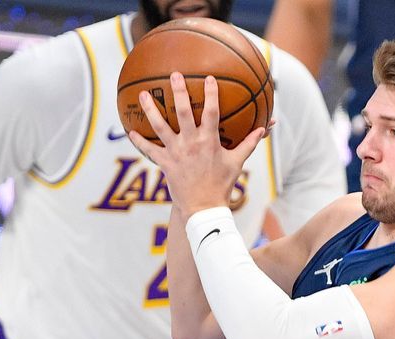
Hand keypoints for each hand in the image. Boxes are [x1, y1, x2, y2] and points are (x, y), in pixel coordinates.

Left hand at [127, 72, 266, 216]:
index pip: (212, 112)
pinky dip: (139, 141)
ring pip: (160, 126)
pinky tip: (129, 130)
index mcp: (210, 141)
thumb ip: (249, 143)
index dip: (211, 94)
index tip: (209, 78)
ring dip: (150, 109)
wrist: (204, 208)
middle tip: (174, 75)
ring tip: (143, 94)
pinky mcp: (165, 163)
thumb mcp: (237, 162)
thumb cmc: (222, 184)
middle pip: (182, 112)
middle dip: (178, 92)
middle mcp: (191, 143)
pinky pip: (149, 150)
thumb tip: (264, 128)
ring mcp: (176, 152)